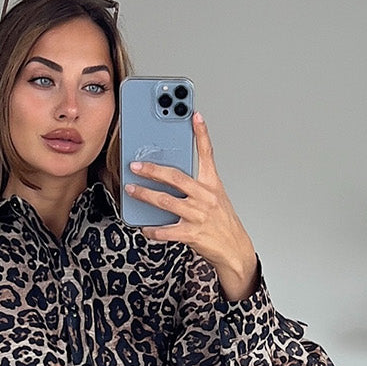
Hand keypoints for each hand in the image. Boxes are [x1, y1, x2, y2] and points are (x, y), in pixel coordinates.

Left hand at [124, 111, 258, 300]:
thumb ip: (198, 184)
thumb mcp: (216, 198)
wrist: (235, 250)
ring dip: (145, 195)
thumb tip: (173, 177)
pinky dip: (153, 230)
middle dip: (153, 170)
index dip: (201, 133)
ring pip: (166, 202)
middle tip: (136, 165)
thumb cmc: (222, 223)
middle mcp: (205, 197)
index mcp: (212, 184)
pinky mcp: (192, 234)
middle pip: (176, 177)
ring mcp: (198, 215)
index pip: (207, 154)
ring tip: (131, 190)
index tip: (194, 115)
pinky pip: (167, 231)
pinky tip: (144, 228)